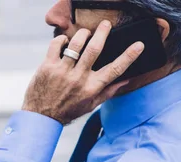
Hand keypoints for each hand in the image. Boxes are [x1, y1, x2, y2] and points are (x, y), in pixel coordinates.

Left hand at [21, 20, 144, 124]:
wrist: (41, 118)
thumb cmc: (68, 111)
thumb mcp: (91, 105)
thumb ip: (109, 91)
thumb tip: (127, 80)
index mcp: (91, 88)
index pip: (115, 70)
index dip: (129, 56)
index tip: (139, 45)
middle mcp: (78, 79)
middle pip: (95, 49)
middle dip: (103, 33)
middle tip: (106, 24)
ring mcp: (62, 72)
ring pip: (76, 44)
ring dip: (83, 34)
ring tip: (86, 33)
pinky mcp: (47, 67)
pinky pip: (56, 45)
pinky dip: (62, 39)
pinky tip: (66, 42)